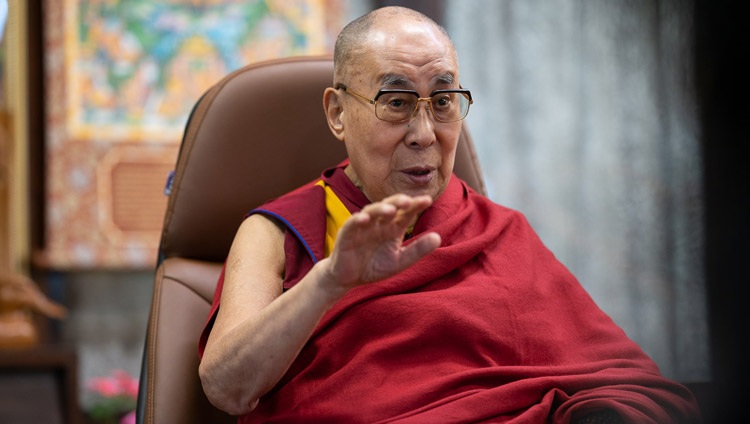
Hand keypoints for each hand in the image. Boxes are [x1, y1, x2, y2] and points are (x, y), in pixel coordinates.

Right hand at [321, 194, 440, 293]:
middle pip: (389, 206)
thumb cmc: (374, 267)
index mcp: (393, 228)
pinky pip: (352, 224)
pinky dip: (358, 220)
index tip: (427, 200)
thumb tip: (438, 237)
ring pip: (371, 211)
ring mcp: (363, 227)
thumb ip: (417, 250)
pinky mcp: (347, 233)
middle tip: (408, 201)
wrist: (349, 279)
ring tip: (391, 210)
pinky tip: (365, 219)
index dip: (415, 206)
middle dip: (398, 202)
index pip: (406, 213)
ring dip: (380, 209)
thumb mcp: (399, 261)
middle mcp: (379, 223)